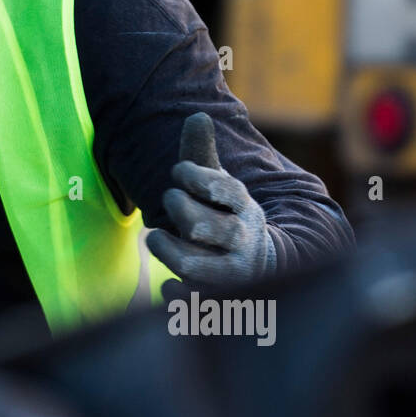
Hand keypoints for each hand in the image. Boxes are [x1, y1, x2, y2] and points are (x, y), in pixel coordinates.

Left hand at [144, 111, 275, 286]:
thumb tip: (196, 115)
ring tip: (156, 237)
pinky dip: (173, 292)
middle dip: (178, 209)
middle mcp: (242, 243)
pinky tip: (168, 281)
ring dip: (166, 250)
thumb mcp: (219, 186)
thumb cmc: (225, 218)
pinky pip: (189, 301)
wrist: (259, 269)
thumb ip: (203, 155)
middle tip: (169, 200)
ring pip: (192, 266)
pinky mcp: (217, 301)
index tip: (178, 171)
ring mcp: (231, 275)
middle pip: (202, 226)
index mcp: (245, 209)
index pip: (224, 189)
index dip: (196, 177)